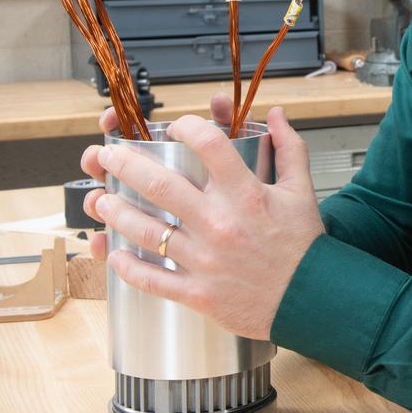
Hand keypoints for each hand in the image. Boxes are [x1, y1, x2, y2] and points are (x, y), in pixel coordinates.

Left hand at [79, 104, 323, 339]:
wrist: (310, 299)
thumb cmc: (303, 245)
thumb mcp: (302, 190)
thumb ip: (289, 147)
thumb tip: (275, 113)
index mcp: (247, 195)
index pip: (210, 145)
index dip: (187, 127)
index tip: (175, 126)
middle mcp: (221, 224)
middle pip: (160, 185)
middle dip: (125, 165)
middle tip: (107, 157)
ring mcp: (205, 260)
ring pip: (146, 230)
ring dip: (115, 212)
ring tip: (101, 200)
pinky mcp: (198, 293)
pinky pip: (152, 279)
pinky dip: (127, 266)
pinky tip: (114, 252)